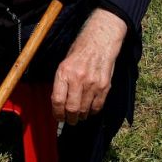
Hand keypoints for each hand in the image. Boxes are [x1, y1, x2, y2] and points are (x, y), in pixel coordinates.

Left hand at [52, 9, 127, 123]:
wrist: (100, 41)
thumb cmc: (80, 51)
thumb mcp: (64, 63)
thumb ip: (61, 82)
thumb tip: (58, 104)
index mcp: (64, 72)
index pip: (58, 100)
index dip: (57, 113)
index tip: (58, 117)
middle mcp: (78, 78)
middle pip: (72, 108)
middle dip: (69, 119)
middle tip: (69, 120)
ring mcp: (93, 83)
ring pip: (84, 110)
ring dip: (81, 116)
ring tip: (79, 115)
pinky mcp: (104, 85)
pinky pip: (97, 106)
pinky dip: (92, 111)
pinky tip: (90, 109)